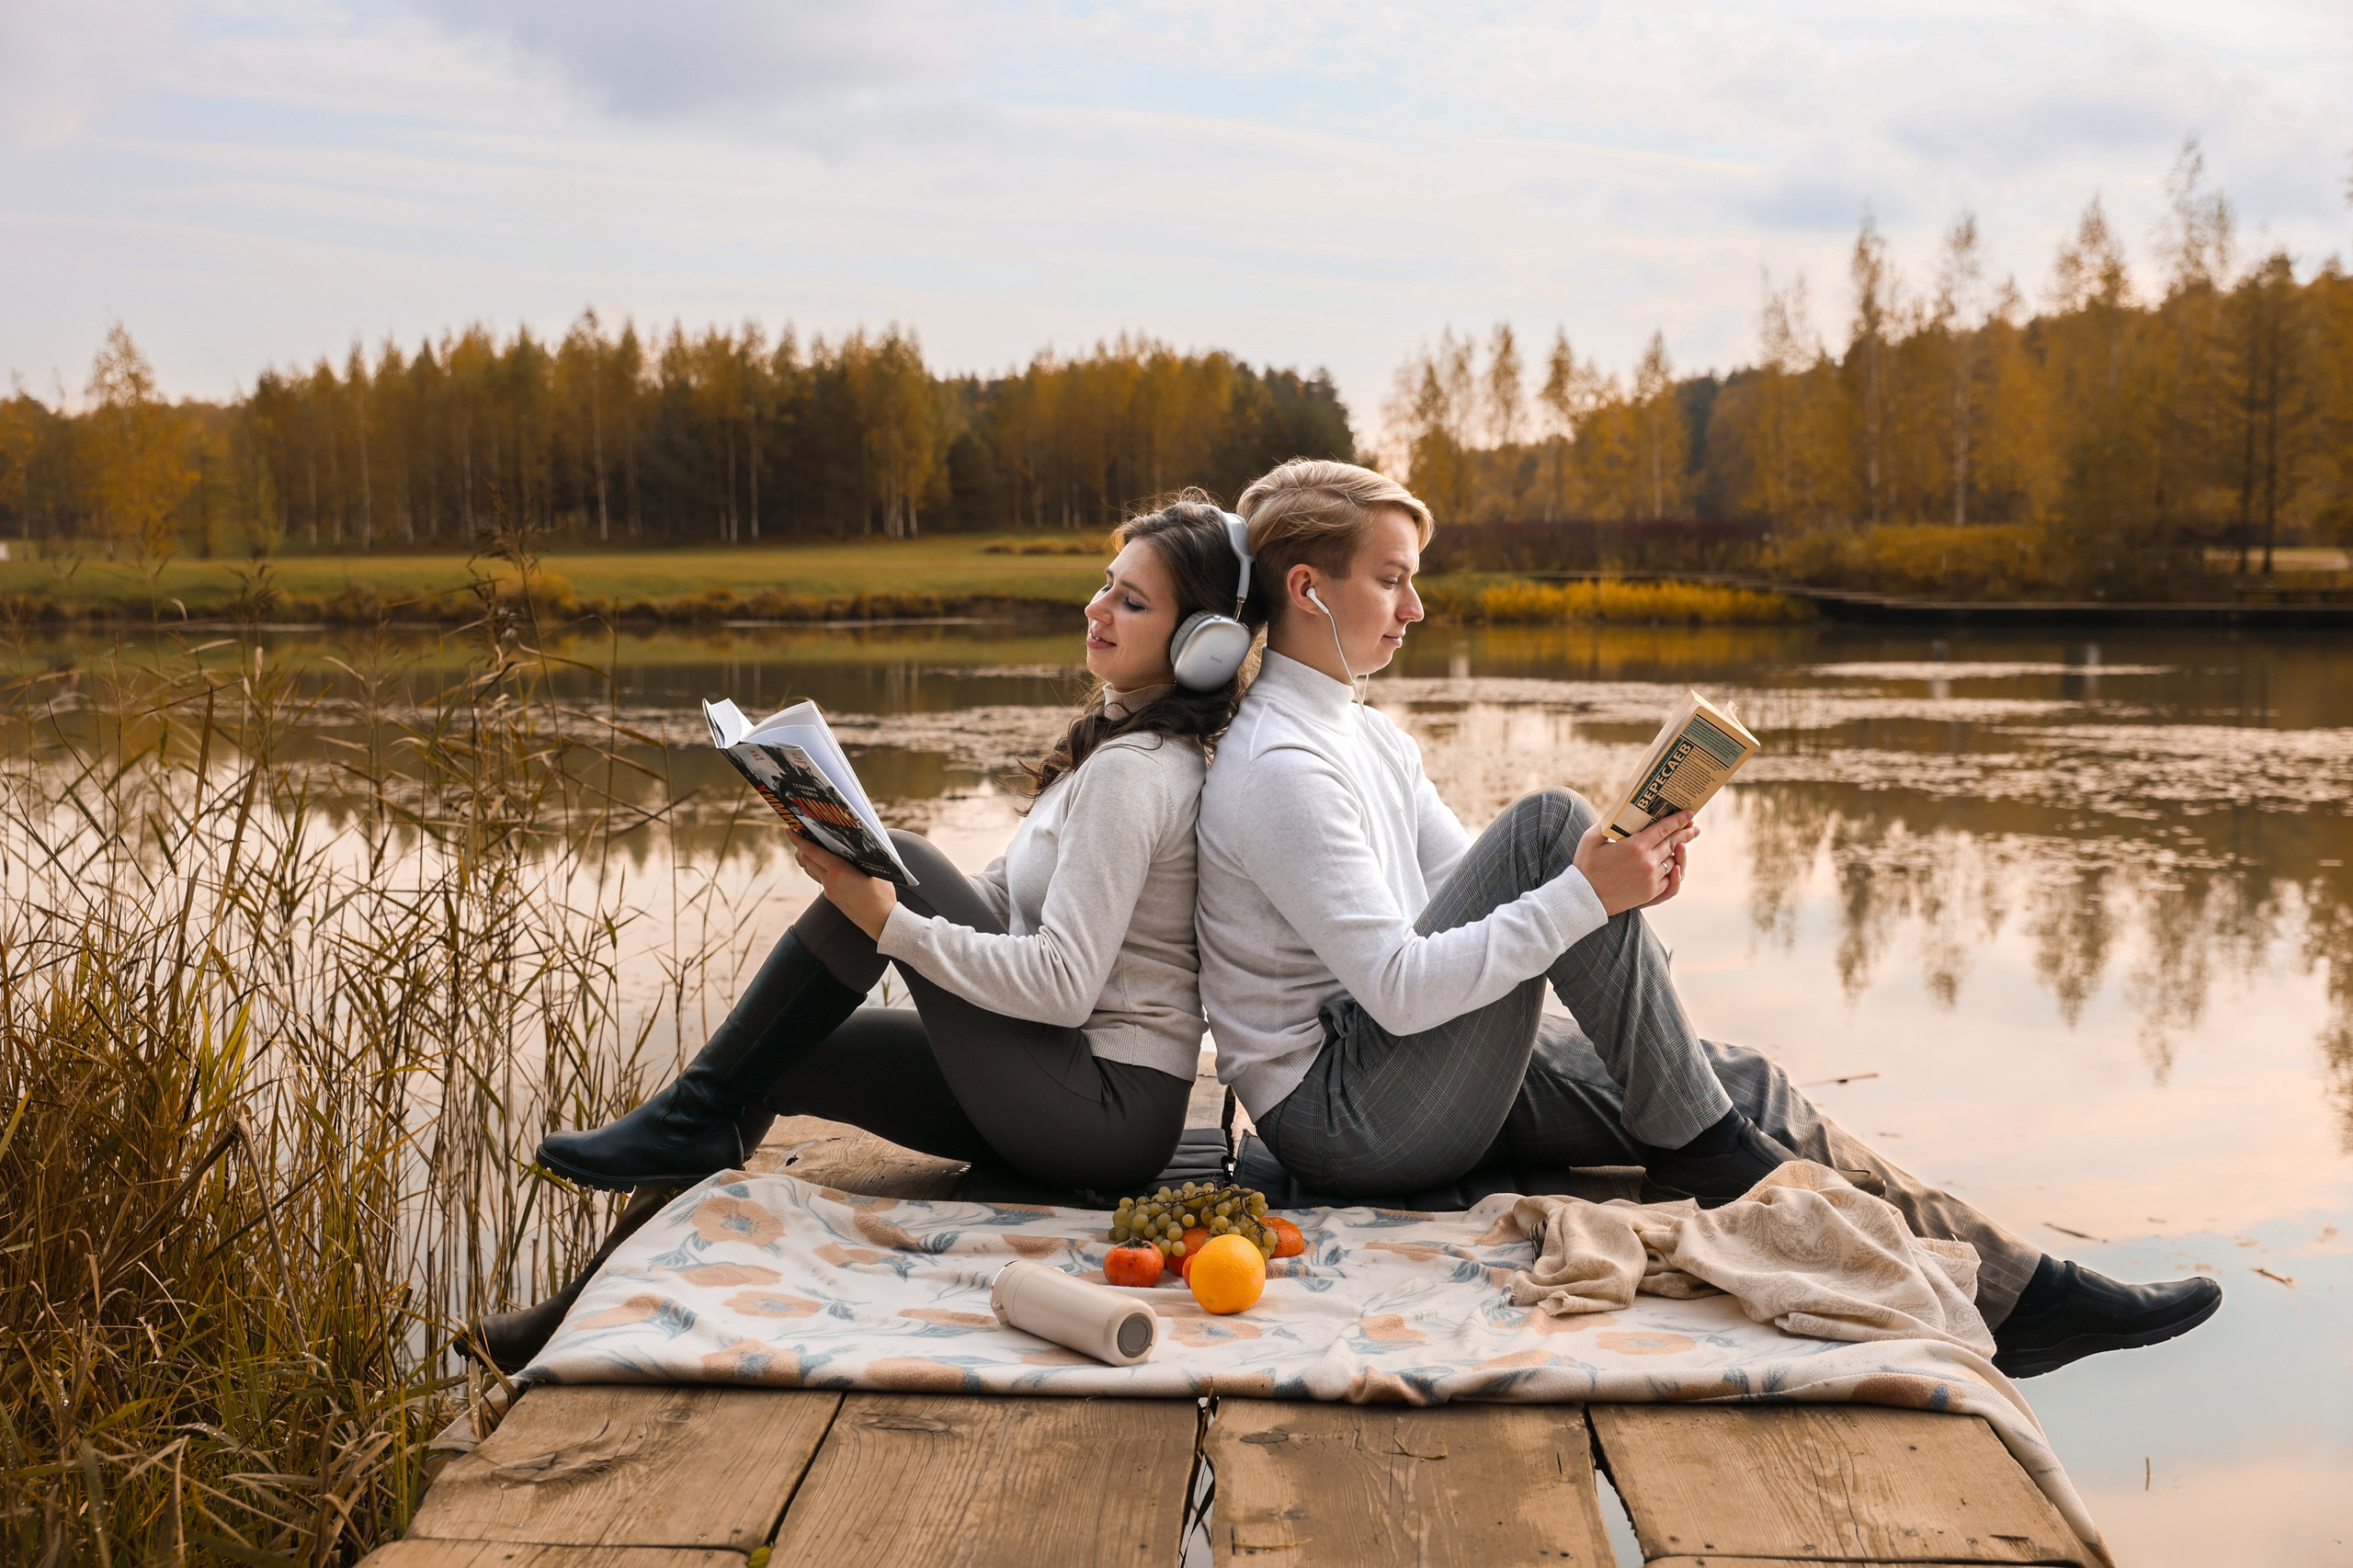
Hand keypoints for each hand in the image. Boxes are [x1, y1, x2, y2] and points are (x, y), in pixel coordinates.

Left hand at [790, 830, 895, 939]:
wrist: (881, 921)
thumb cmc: (882, 895)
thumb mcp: (873, 870)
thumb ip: (859, 857)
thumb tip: (854, 845)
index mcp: (838, 870)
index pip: (812, 852)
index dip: (799, 840)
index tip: (789, 830)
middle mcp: (830, 881)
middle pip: (807, 860)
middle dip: (801, 847)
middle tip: (801, 836)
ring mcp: (829, 891)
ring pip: (812, 871)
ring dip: (809, 859)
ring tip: (812, 849)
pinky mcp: (832, 898)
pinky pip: (821, 880)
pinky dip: (820, 870)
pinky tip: (828, 866)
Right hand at [1572, 810, 1698, 915]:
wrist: (1585, 898)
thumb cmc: (1586, 865)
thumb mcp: (1592, 838)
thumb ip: (1608, 822)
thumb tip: (1621, 810)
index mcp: (1636, 846)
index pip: (1665, 829)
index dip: (1679, 820)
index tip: (1689, 813)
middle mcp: (1648, 862)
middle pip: (1673, 844)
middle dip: (1686, 834)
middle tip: (1694, 828)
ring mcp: (1651, 879)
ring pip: (1673, 861)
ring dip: (1680, 852)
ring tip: (1683, 846)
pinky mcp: (1651, 893)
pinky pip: (1670, 880)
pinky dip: (1674, 872)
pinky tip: (1676, 866)